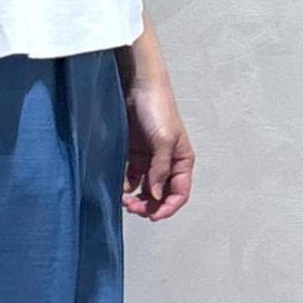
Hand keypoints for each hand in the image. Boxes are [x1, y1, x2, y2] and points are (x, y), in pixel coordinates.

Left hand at [122, 77, 193, 220]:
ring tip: (124, 200)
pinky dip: (126, 187)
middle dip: (149, 205)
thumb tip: (157, 195)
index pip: (179, 193)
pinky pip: (132, 178)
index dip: (168, 208)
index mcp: (182, 161)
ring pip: (146, 189)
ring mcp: (150, 160)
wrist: (139, 86)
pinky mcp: (134, 154)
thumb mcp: (163, 141)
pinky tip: (120, 188)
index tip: (152, 216)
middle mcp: (168, 163)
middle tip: (133, 208)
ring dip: (137, 199)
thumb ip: (160, 170)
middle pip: (162, 195)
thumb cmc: (157, 108)